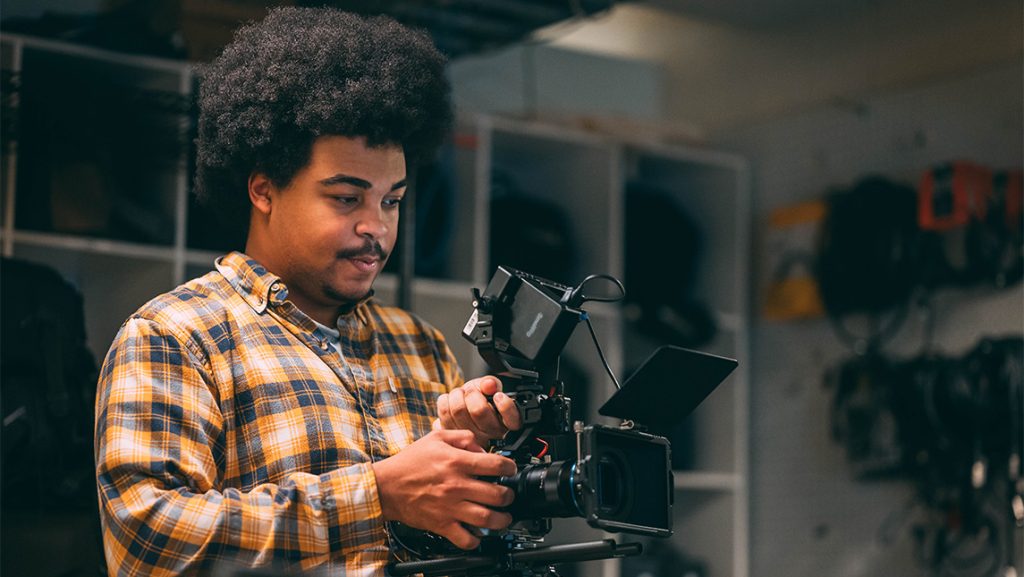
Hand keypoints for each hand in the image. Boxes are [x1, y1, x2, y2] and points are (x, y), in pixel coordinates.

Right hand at [371, 429, 516, 548]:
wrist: (385, 486)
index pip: (496, 465)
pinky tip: (479, 533)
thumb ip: (462, 437)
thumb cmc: (409, 463)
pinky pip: (465, 538)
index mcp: (456, 462)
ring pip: (486, 519)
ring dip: (502, 520)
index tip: (510, 469)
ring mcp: (450, 507)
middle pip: (497, 495)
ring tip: (504, 517)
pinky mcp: (442, 524)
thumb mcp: (436, 437)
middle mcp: (456, 485)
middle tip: (508, 495)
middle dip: (509, 496)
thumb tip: (482, 447)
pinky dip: (476, 539)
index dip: (510, 467)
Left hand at [434, 376, 521, 446]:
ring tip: (461, 395)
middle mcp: (491, 434)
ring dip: (457, 395)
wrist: (463, 409)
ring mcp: (471, 438)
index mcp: (506, 423)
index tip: (498, 395)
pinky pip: (445, 411)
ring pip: (459, 409)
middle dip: (472, 393)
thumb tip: (489, 384)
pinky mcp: (453, 435)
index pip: (512, 420)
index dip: (505, 406)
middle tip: (471, 391)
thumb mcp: (489, 388)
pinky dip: (445, 400)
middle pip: (479, 411)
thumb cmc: (479, 399)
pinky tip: (451, 403)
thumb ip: (491, 383)